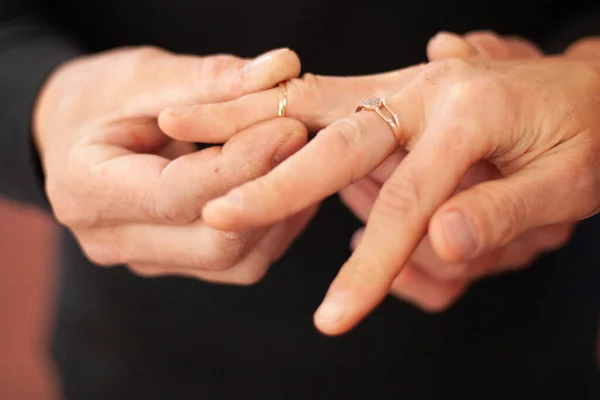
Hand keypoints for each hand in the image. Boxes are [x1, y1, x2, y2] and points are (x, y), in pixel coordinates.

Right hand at [34, 46, 316, 283]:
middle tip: (302, 138)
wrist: (77, 136)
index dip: (242, 165)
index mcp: (86, 191)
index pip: (177, 194)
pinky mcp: (178, 263)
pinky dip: (273, 225)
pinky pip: (240, 262)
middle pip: (213, 244)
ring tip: (299, 158)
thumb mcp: (142, 75)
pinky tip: (285, 183)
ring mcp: (148, 260)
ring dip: (279, 212)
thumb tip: (281, 70)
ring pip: (235, 262)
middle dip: (267, 191)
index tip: (290, 128)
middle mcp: (113, 241)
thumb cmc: (102, 99)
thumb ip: (209, 79)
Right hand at [195, 34, 599, 333]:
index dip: (367, 266)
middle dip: (270, 182)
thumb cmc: (589, 133)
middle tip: (213, 211)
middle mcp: (424, 89)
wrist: (591, 89)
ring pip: (313, 102)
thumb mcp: (574, 178)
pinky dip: (274, 105)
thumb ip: (506, 210)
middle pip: (333, 140)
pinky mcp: (392, 90)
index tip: (330, 319)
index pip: (405, 203)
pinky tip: (238, 114)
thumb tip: (445, 242)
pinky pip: (324, 96)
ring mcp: (403, 84)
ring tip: (184, 129)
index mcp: (470, 112)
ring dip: (249, 119)